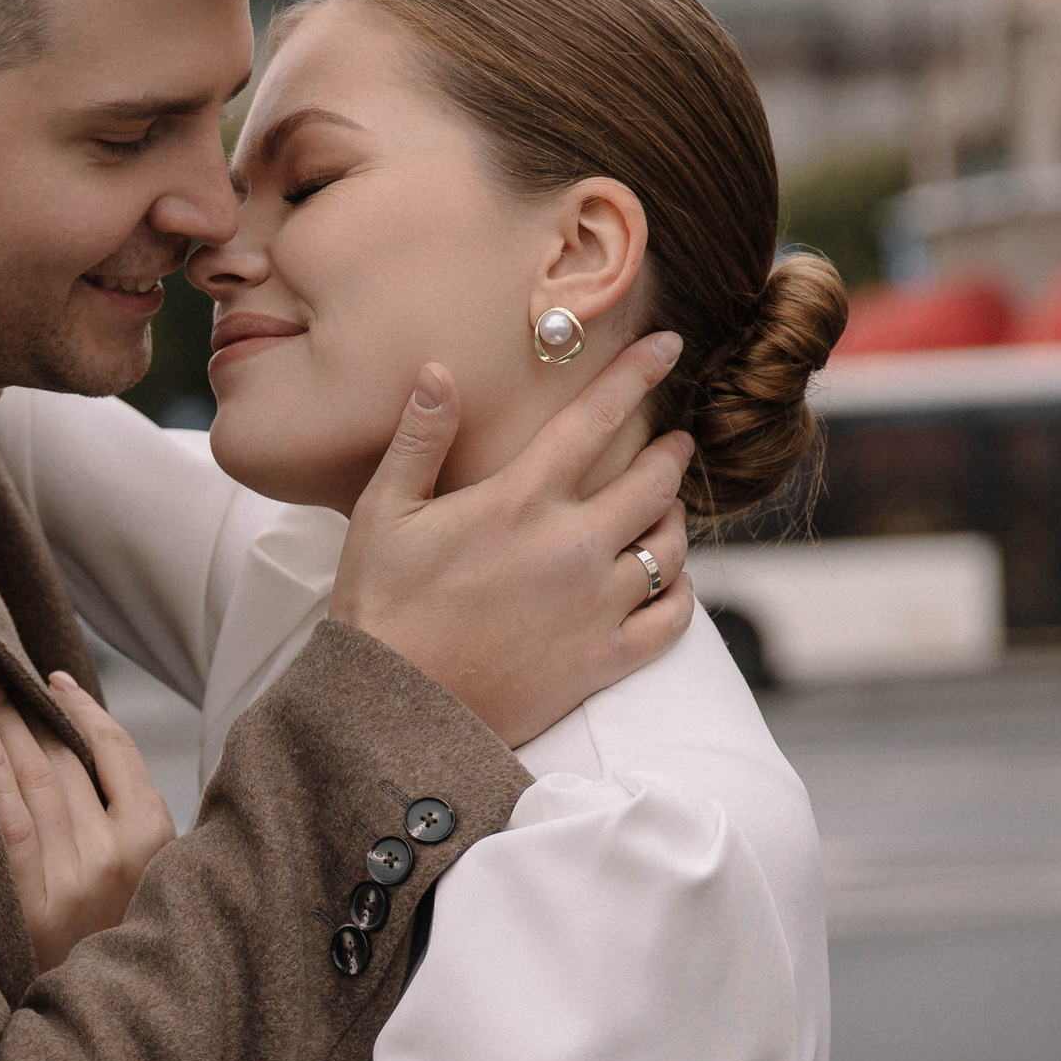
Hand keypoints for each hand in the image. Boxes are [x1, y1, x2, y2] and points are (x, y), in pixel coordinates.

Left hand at [0, 672, 176, 970]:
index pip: (114, 750)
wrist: (108, 1013)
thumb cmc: (123, 932)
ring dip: (7, 732)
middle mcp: (117, 855)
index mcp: (154, 838)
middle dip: (30, 711)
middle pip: (66, 761)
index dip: (81, 707)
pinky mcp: (34, 906)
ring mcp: (74, 880)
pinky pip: (11, 830)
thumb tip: (89, 748)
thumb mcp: (152, 873)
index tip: (54, 680)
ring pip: (37, 784)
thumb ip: (134, 818)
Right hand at [329, 333, 696, 749]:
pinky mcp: (604, 660)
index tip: (669, 347)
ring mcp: (594, 605)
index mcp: (520, 501)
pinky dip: (680, 592)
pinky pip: (674, 616)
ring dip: (673, 520)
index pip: (597, 417)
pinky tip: (668, 581)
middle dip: (670, 453)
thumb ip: (418, 439)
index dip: (639, 373)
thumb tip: (439, 372)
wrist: (394, 713)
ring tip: (664, 512)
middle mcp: (571, 546)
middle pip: (654, 480)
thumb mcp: (382, 514)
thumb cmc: (381, 610)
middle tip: (674, 444)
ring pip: (671, 545)